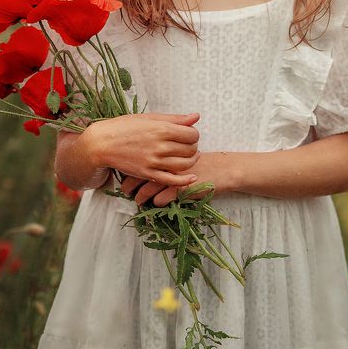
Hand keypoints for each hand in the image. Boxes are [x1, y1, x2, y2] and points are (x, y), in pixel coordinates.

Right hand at [88, 112, 200, 188]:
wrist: (102, 144)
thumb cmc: (125, 127)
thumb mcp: (149, 118)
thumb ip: (175, 119)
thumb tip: (196, 117)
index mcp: (161, 128)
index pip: (192, 134)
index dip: (193, 134)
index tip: (188, 134)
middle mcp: (159, 145)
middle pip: (190, 149)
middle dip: (193, 147)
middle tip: (187, 145)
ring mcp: (154, 162)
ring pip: (185, 164)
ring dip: (192, 161)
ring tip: (189, 156)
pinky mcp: (148, 174)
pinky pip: (173, 181)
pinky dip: (186, 181)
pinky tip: (192, 177)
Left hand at [120, 152, 234, 207]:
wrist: (222, 169)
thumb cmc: (202, 158)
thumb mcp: (185, 147)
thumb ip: (168, 145)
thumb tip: (148, 150)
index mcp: (166, 149)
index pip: (140, 157)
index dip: (129, 168)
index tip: (124, 173)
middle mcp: (167, 162)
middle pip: (139, 174)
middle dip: (129, 185)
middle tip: (125, 190)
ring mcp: (173, 177)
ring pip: (147, 190)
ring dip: (140, 197)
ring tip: (137, 200)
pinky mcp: (180, 190)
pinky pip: (160, 200)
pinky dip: (155, 203)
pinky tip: (155, 203)